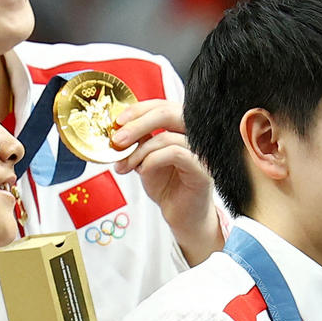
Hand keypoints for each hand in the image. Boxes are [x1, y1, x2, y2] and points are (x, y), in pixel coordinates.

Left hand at [108, 99, 224, 263]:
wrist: (181, 215)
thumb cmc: (167, 186)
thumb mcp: (146, 158)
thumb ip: (138, 141)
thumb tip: (118, 130)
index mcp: (182, 127)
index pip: (162, 105)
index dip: (138, 109)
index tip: (118, 122)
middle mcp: (196, 135)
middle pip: (168, 112)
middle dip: (137, 123)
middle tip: (117, 139)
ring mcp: (202, 151)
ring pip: (167, 136)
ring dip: (139, 151)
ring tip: (125, 165)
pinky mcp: (203, 169)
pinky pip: (175, 153)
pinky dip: (152, 160)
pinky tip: (143, 171)